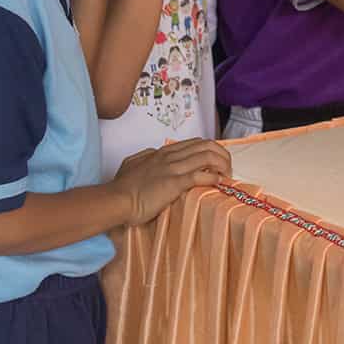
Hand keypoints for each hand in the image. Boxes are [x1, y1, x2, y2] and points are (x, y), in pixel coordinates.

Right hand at [110, 139, 230, 225]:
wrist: (115, 200)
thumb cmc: (122, 187)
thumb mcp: (132, 163)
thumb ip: (145, 156)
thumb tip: (153, 153)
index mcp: (164, 151)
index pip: (196, 143)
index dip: (212, 150)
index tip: (217, 162)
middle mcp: (171, 156)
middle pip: (207, 146)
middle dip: (223, 155)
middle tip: (227, 169)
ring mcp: (174, 168)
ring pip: (208, 157)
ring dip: (222, 165)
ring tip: (227, 176)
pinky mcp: (175, 182)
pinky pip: (201, 175)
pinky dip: (214, 178)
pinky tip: (219, 183)